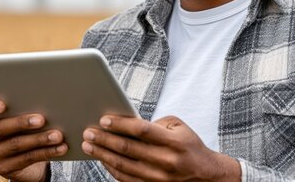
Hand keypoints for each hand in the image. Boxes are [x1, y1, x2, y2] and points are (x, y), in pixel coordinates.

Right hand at [0, 97, 67, 181]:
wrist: (28, 160)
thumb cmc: (26, 129)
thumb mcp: (22, 117)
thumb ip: (25, 108)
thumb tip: (47, 99)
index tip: (2, 105)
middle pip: (0, 128)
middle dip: (22, 123)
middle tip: (42, 119)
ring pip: (17, 145)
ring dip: (40, 139)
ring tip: (57, 135)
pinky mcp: (4, 169)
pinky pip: (28, 158)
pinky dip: (47, 152)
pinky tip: (60, 147)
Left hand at [81, 115, 240, 181]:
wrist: (206, 176)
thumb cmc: (189, 146)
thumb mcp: (179, 127)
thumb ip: (155, 124)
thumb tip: (128, 124)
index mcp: (173, 142)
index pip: (142, 130)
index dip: (121, 124)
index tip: (103, 119)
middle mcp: (165, 161)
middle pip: (128, 149)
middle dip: (104, 139)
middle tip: (88, 132)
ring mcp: (158, 177)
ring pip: (123, 166)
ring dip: (102, 155)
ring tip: (88, 145)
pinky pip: (126, 179)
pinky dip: (111, 169)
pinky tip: (102, 159)